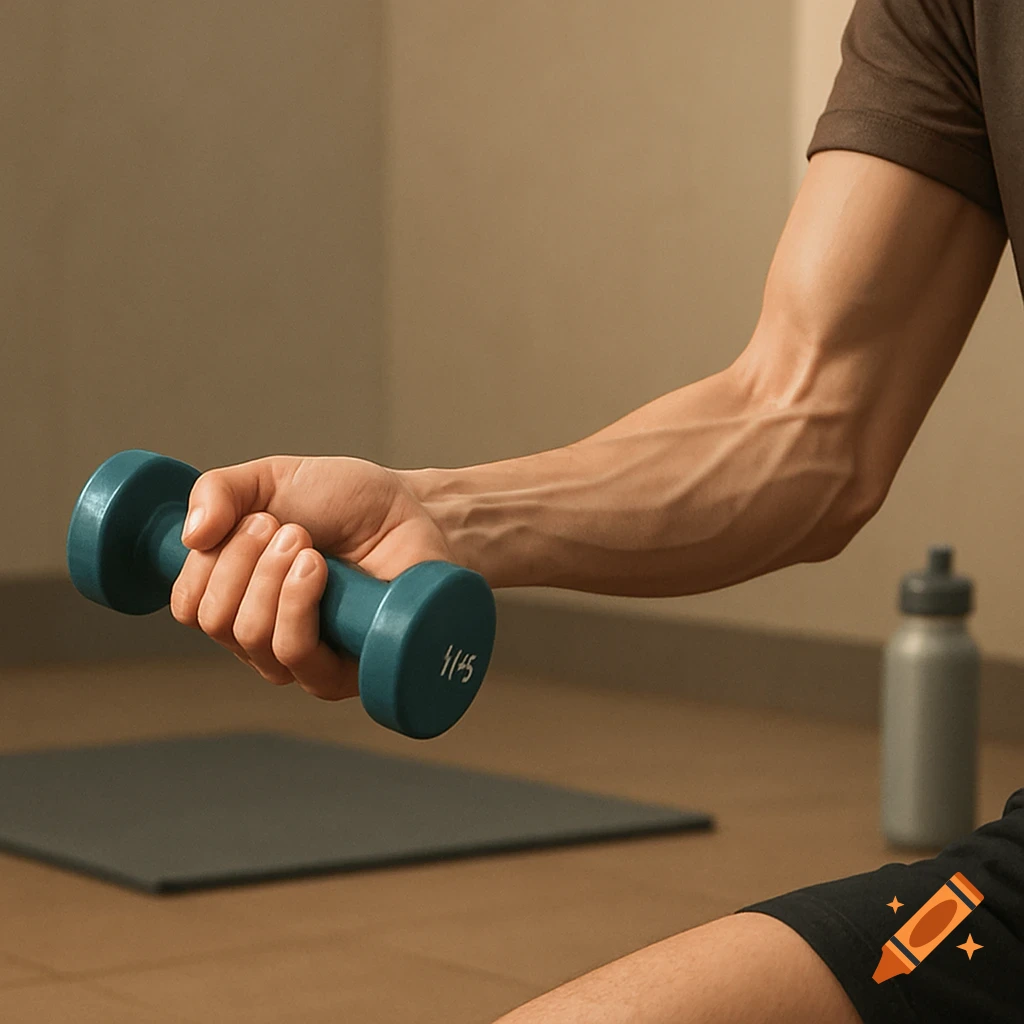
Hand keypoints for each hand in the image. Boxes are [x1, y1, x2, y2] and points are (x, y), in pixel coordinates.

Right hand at [170, 455, 454, 699]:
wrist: (411, 507)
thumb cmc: (345, 501)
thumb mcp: (271, 479)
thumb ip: (218, 492)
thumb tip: (189, 536)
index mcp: (238, 598)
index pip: (190, 606)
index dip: (208, 563)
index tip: (253, 519)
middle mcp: (266, 636)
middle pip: (217, 621)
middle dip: (244, 561)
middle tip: (288, 528)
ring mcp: (307, 660)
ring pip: (253, 638)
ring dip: (272, 578)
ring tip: (308, 542)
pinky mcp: (348, 671)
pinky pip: (298, 656)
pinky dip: (297, 604)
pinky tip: (318, 570)